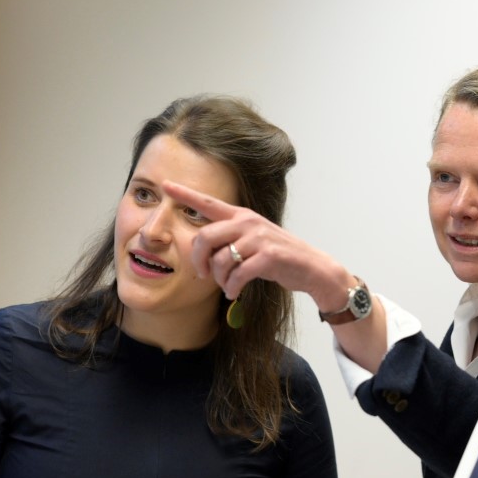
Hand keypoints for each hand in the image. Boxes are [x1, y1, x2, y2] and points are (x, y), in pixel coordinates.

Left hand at [162, 181, 351, 314]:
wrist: (312, 268)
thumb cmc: (279, 256)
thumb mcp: (254, 239)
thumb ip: (230, 239)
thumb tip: (203, 255)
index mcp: (241, 216)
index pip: (208, 203)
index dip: (185, 194)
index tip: (165, 184)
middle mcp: (248, 223)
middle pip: (204, 237)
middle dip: (198, 260)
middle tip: (203, 274)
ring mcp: (259, 239)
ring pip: (220, 260)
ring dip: (219, 279)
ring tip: (227, 285)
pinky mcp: (268, 257)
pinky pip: (237, 275)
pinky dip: (232, 288)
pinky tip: (235, 292)